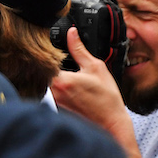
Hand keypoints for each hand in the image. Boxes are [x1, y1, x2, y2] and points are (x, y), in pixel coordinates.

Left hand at [50, 28, 138, 154]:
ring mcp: (54, 102)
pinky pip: (56, 94)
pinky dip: (65, 91)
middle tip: (77, 72)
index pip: (47, 59)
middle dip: (60, 68)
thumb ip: (79, 49)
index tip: (65, 55)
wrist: (110, 124)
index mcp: (60, 79)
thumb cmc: (106, 99)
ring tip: (81, 85)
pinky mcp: (57, 110)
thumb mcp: (96, 68)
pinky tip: (79, 95)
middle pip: (48, 71)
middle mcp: (53, 92)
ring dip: (62, 80)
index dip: (55, 55)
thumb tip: (71, 33)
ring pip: (52, 83)